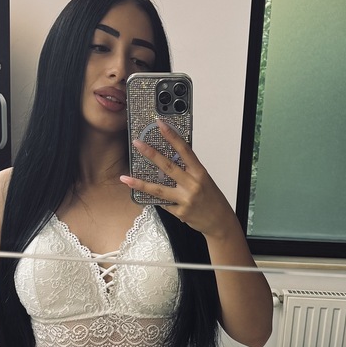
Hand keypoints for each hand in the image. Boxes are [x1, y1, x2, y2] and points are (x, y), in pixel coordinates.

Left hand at [120, 119, 233, 237]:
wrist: (220, 222)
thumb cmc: (212, 199)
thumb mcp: (204, 180)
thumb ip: (189, 171)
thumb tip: (171, 160)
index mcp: (200, 173)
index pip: (184, 150)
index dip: (172, 136)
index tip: (160, 124)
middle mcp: (193, 185)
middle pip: (168, 166)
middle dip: (150, 153)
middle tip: (137, 144)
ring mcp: (186, 200)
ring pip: (159, 189)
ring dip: (140, 183)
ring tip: (126, 178)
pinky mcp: (180, 213)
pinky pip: (163, 204)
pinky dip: (155, 199)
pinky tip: (144, 196)